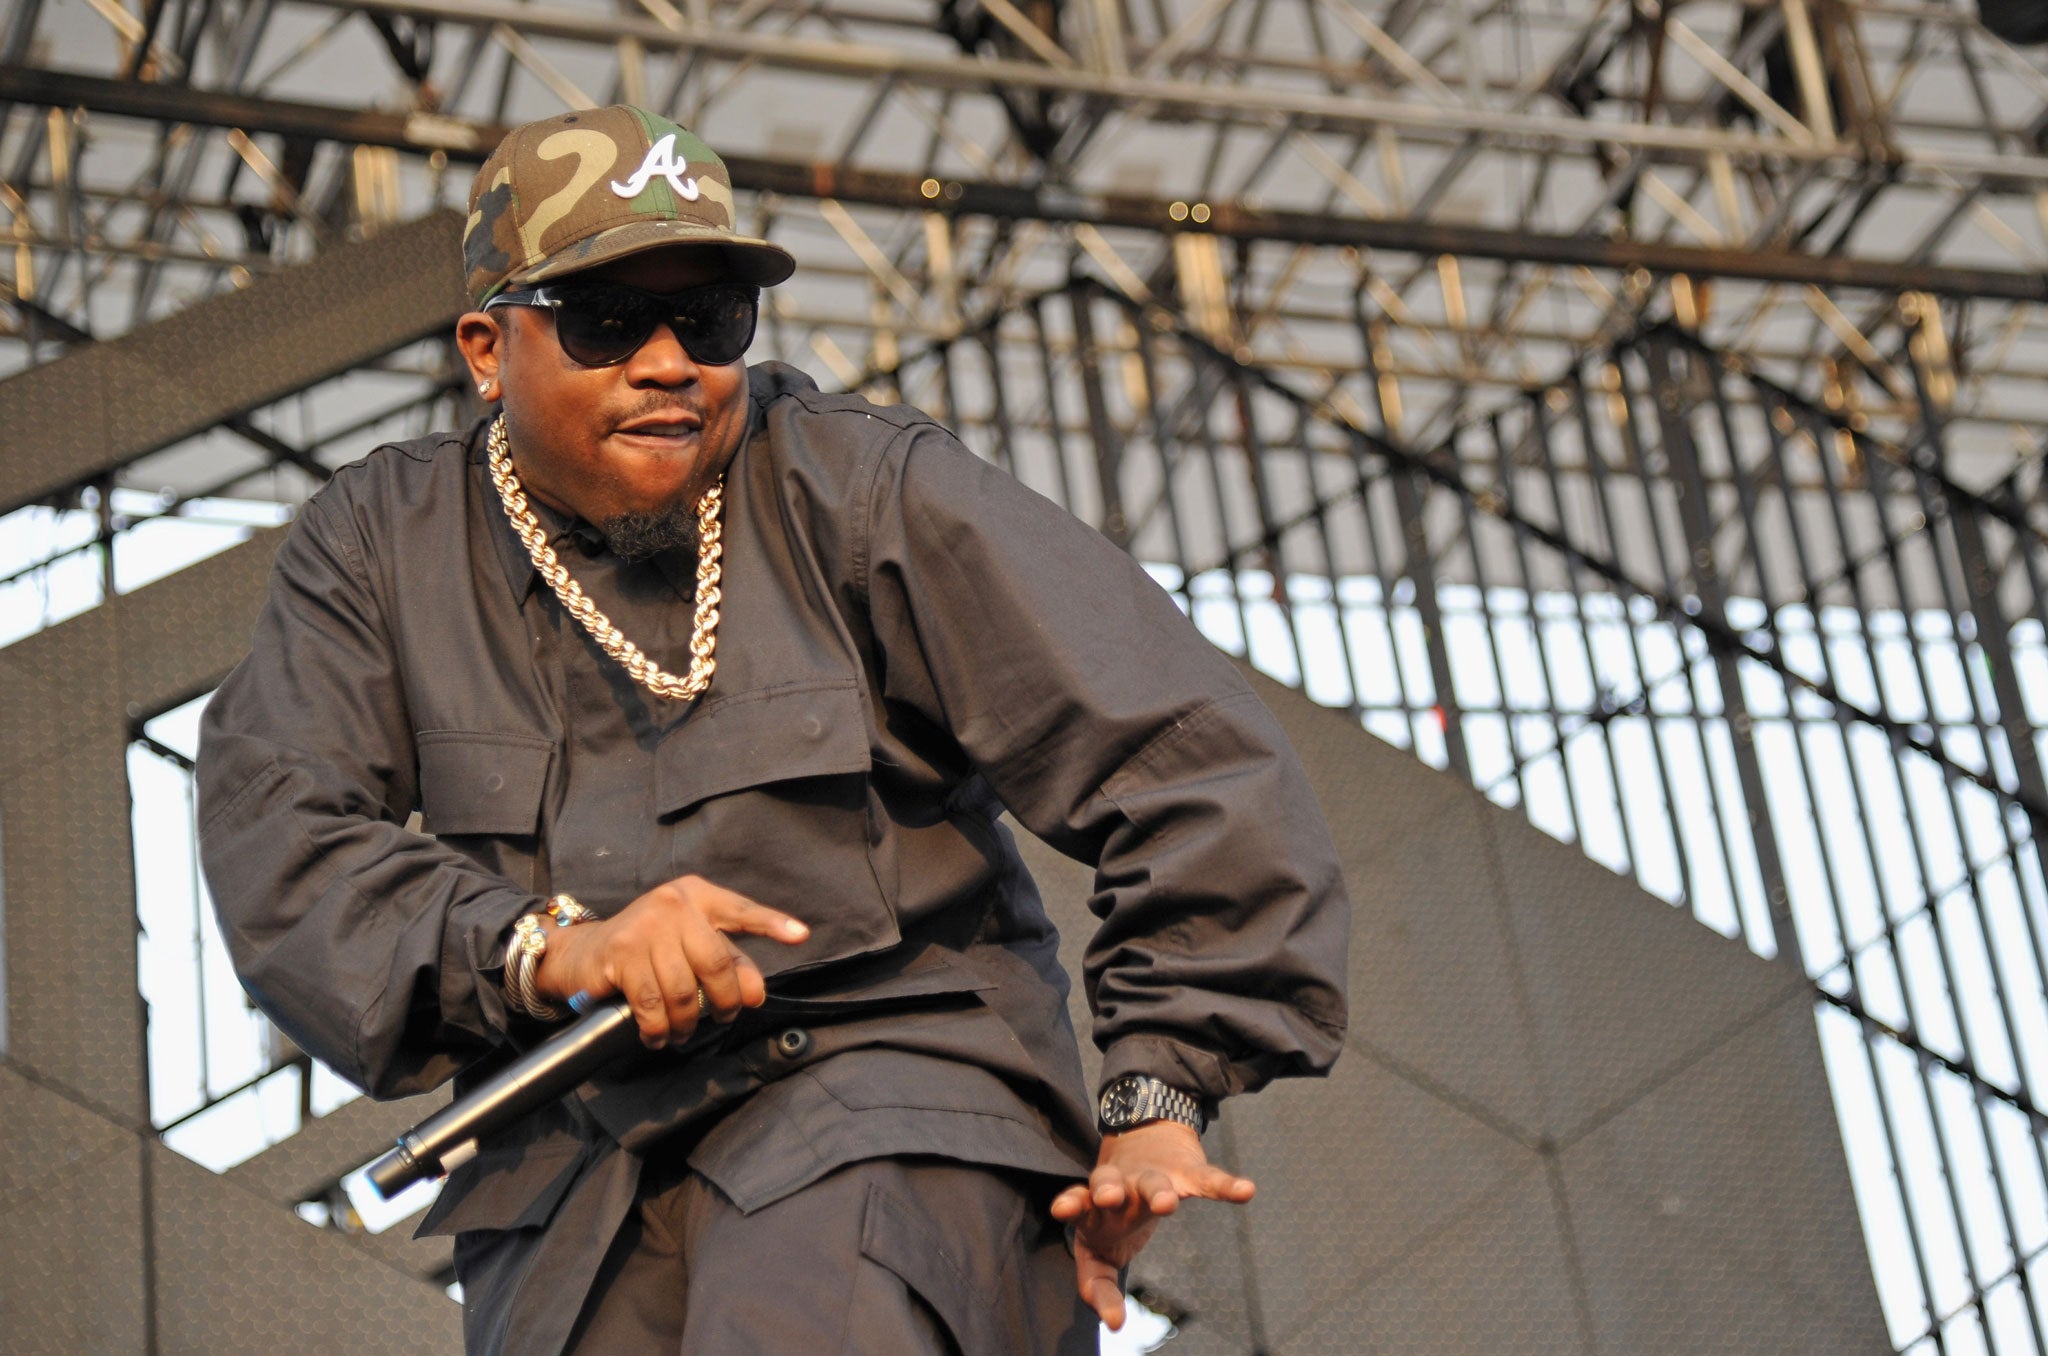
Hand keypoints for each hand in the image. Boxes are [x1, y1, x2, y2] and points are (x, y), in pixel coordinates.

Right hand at [532, 874, 808, 1047]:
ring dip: (687, 1023)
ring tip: (684, 1034)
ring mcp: (645, 927)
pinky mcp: (621, 953)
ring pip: (684, 990)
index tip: (801, 936)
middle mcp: (673, 903)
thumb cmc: (647, 949)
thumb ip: (726, 961)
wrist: (583, 953)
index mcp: (698, 896)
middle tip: (723, 1018)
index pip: (741, 910)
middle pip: (716, 962)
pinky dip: (659, 1029)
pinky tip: (659, 1037)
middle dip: (725, 1001)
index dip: (772, 924)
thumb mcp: (689, 945)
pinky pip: (652, 1004)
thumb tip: (755, 994)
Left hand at [1049, 1120, 1254, 1329]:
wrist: (1141, 1134)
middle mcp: (1116, 1188)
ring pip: (1151, 1181)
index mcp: (1092, 1212)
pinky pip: (1206, 1178)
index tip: (1116, 1321)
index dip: (1099, 1286)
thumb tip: (1112, 1323)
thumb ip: (1099, 1281)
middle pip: (1105, 1184)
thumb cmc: (1116, 1204)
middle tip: (1106, 1199)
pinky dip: (1224, 1185)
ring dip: (1157, 1190)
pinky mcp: (1183, 1168)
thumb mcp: (1100, 1242)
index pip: (1085, 1240)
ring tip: (1166, 1203)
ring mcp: (1149, 1176)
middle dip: (1104, 1191)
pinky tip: (1245, 1192)